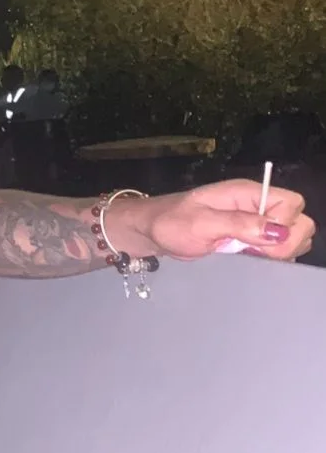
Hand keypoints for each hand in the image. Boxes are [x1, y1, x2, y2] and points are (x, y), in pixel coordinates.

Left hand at [137, 179, 313, 262]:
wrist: (153, 231)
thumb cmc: (171, 223)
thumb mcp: (201, 223)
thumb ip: (239, 224)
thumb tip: (278, 231)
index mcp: (247, 193)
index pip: (292, 203)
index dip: (285, 225)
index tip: (261, 242)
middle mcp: (256, 205)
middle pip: (299, 221)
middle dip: (287, 242)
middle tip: (256, 252)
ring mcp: (255, 222)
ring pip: (292, 237)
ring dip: (280, 252)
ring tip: (250, 255)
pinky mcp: (251, 238)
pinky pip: (277, 248)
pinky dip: (272, 257)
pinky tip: (250, 259)